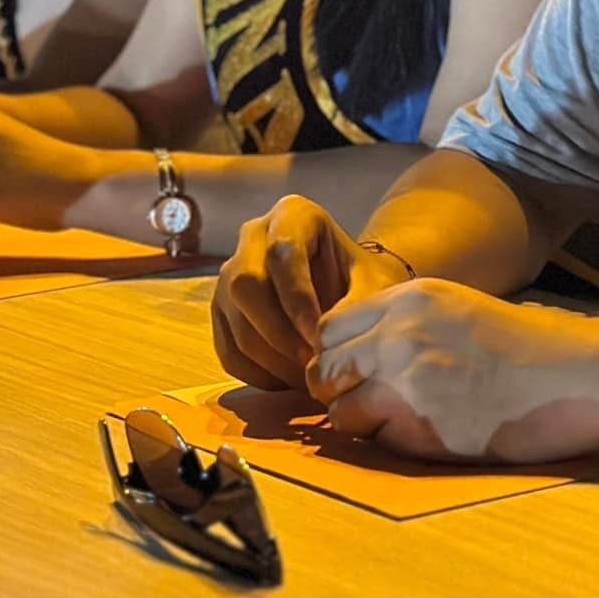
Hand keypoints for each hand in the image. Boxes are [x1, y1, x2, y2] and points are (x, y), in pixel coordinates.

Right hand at [210, 195, 412, 392]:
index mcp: (293, 214)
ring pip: (233, 319)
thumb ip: (357, 305)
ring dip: (271, 359)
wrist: (353, 291)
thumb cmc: (366, 282)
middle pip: (244, 283)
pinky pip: (227, 349)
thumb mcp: (375, 285)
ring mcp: (231, 273)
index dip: (298, 299)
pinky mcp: (223, 310)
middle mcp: (253, 236)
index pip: (282, 252)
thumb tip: (324, 340)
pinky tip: (290, 383)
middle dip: (279, 332)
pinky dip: (257, 374)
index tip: (321, 338)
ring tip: (308, 378)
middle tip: (313, 364)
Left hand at [309, 280, 598, 463]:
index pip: (331, 327)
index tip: (353, 371)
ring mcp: (407, 380)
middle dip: (336, 389)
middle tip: (364, 401)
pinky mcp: (421, 425)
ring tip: (396, 421)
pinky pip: (375, 440)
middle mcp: (400, 334)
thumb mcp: (457, 310)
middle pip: (325, 367)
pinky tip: (425, 435)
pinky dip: (389, 443)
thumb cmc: (521, 350)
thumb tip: (354, 352)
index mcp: (410, 299)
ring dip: (358, 420)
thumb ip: (404, 323)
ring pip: (339, 409)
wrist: (572, 379)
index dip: (337, 354)